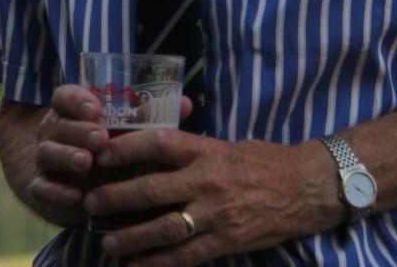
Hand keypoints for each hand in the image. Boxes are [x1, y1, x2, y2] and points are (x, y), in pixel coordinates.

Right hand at [24, 88, 197, 215]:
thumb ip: (149, 118)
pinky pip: (41, 187)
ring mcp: (45, 159)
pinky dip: (56, 191)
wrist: (76, 184)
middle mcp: (54, 131)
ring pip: (48, 152)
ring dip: (67, 156)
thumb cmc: (107, 150)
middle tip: (100, 138)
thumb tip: (185, 103)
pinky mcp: (42, 187)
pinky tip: (75, 196)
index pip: (65, 96)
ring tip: (87, 162)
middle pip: (59, 124)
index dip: (77, 100)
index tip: (95, 108)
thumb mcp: (124, 132)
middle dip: (79, 130)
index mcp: (71, 111)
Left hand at [82, 133, 339, 264]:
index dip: (126, 148)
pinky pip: (187, 256)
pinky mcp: (227, 240)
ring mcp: (216, 213)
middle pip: (152, 189)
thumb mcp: (223, 145)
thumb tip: (145, 147)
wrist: (306, 187)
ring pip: (164, 228)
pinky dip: (159, 263)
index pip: (158, 143)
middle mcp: (207, 180)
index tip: (99, 154)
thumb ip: (188, 149)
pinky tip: (137, 266)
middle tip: (89, 204)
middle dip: (115, 198)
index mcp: (205, 150)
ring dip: (131, 237)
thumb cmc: (261, 161)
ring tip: (108, 243)